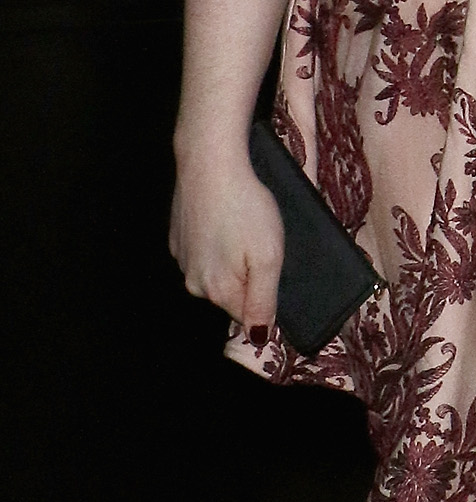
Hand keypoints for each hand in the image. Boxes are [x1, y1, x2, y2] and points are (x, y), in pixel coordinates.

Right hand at [170, 143, 283, 336]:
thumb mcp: (268, 258)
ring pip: (217, 272)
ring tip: (243, 227)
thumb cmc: (246, 208)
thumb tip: (257, 338)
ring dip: (233, 259)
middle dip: (250, 277)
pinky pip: (204, 251)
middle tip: (261, 244)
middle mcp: (194, 282)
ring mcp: (182, 259)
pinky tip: (226, 219)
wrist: (210, 163)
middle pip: (232, 295)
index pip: (249, 316)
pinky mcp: (177, 237)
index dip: (268, 298)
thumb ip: (263, 302)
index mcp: (218, 291)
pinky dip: (217, 241)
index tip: (273, 271)